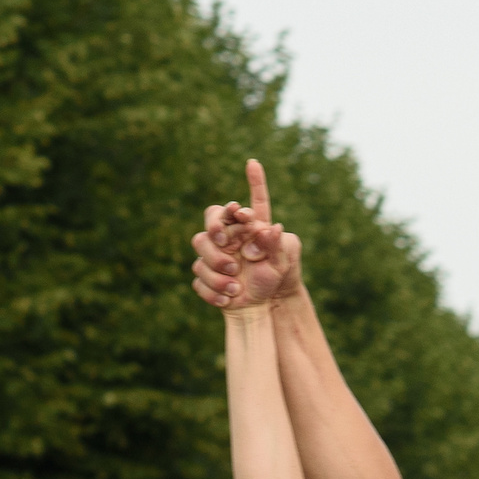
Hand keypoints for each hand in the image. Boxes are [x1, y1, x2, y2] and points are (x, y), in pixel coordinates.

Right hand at [190, 158, 304, 312]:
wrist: (257, 306)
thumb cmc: (272, 281)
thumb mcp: (280, 264)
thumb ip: (277, 245)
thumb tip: (272, 227)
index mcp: (247, 228)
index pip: (247, 204)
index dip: (255, 182)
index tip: (252, 172)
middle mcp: (228, 235)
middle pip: (212, 217)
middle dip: (215, 226)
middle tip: (225, 240)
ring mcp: (213, 252)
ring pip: (200, 244)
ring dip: (216, 263)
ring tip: (236, 283)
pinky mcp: (204, 272)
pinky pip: (198, 275)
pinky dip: (213, 288)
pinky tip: (229, 297)